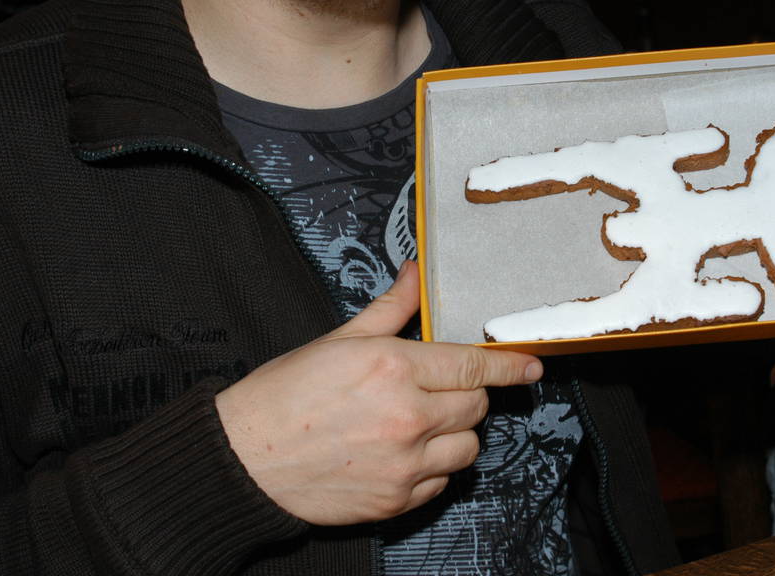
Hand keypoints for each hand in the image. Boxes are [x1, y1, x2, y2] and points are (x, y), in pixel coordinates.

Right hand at [215, 261, 542, 525]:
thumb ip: (390, 309)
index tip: (531, 367)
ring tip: (418, 424)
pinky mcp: (396, 501)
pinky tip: (402, 454)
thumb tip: (418, 274)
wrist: (242, 460)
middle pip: (476, 405)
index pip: (473, 365)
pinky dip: (433, 469)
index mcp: (394, 368)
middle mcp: (408, 417)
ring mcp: (404, 464)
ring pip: (468, 448)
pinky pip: (442, 482)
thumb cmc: (284, 396)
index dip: (509, 366)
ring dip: (455, 434)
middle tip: (434, 391)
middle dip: (466, 394)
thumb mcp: (338, 340)